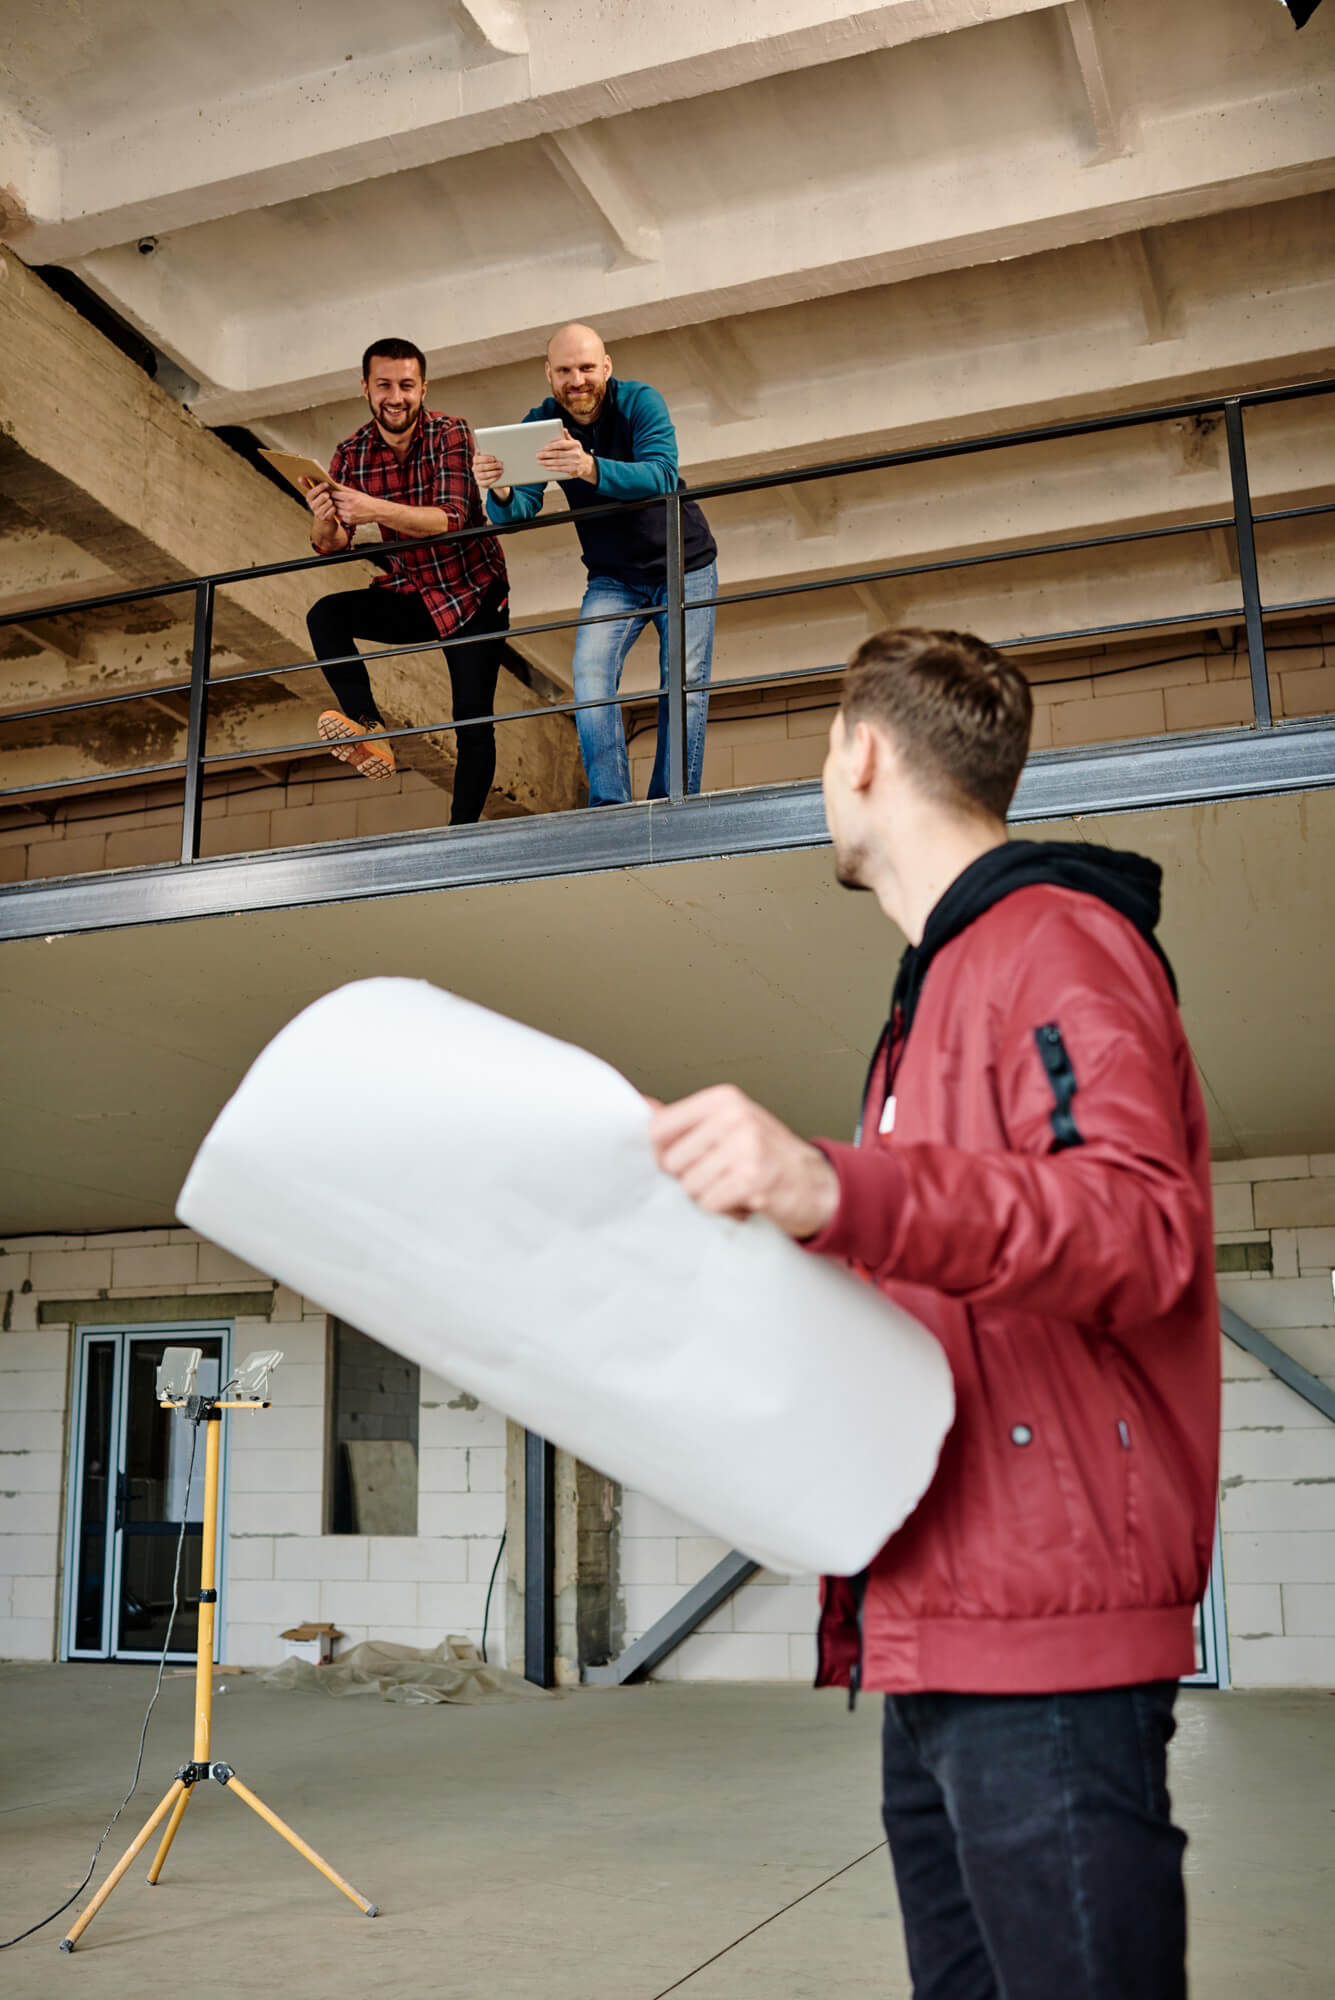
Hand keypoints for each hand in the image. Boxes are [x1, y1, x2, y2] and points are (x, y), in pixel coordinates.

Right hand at [303, 479, 337, 523]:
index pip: (313, 491)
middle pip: (323, 496)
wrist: (325, 517)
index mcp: (309, 497)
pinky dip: (334, 508)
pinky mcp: (323, 518)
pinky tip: (332, 509)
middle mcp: (311, 505)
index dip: (320, 487)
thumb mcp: (318, 492)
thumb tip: (299, 478)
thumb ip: (310, 484)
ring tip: (330, 502)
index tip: (326, 484)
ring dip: (332, 502)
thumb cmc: (323, 500)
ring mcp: (317, 512)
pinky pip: (332, 509)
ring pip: (329, 502)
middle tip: (328, 495)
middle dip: (328, 495)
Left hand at [330, 483, 380, 527]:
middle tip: (338, 499)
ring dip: (338, 508)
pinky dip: (342, 514)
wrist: (375, 511)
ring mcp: (349, 515)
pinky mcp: (349, 521)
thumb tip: (333, 484)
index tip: (334, 493)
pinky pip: (341, 517)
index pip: (334, 494)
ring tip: (344, 505)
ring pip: (336, 510)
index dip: (333, 493)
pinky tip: (348, 511)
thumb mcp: (356, 492)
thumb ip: (344, 489)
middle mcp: (349, 507)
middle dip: (335, 500)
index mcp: (350, 498)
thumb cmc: (366, 501)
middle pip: (334, 503)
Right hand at [473, 451, 507, 496]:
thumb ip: (485, 452)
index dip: (486, 458)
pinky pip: (485, 482)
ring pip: (484, 475)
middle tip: (501, 464)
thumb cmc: (490, 463)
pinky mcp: (480, 483)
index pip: (477, 459)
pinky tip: (498, 476)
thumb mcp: (488, 457)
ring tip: (501, 470)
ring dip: (494, 472)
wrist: (491, 475)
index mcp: (475, 461)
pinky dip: (493, 479)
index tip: (494, 458)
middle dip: (492, 466)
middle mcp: (474, 469)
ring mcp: (477, 477)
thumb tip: (478, 449)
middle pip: (481, 467)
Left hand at [536, 430, 595, 481]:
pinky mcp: (573, 470)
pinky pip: (560, 469)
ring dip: (547, 462)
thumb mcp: (574, 443)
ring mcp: (574, 463)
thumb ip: (567, 437)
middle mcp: (575, 453)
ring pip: (557, 462)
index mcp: (575, 444)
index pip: (562, 444)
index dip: (552, 445)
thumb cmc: (577, 452)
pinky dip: (552, 468)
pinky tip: (546, 467)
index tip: (544, 447)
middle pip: (558, 454)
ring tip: (540, 461)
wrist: (586, 465)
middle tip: (538, 455)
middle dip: (546, 455)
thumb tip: (563, 429)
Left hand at [648, 1086, 839, 1238]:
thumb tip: (640, 1105)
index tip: (685, 1160)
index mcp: (723, 1099)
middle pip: (672, 1162)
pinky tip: (745, 1199)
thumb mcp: (725, 1126)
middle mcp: (735, 1117)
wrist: (814, 1183)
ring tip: (735, 1186)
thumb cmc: (765, 1155)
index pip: (659, 1128)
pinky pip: (710, 1203)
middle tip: (722, 1174)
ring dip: (709, 1195)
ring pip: (689, 1186)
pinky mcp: (754, 1179)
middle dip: (691, 1177)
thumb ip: (682, 1120)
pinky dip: (724, 1209)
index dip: (662, 1153)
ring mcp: (747, 1146)